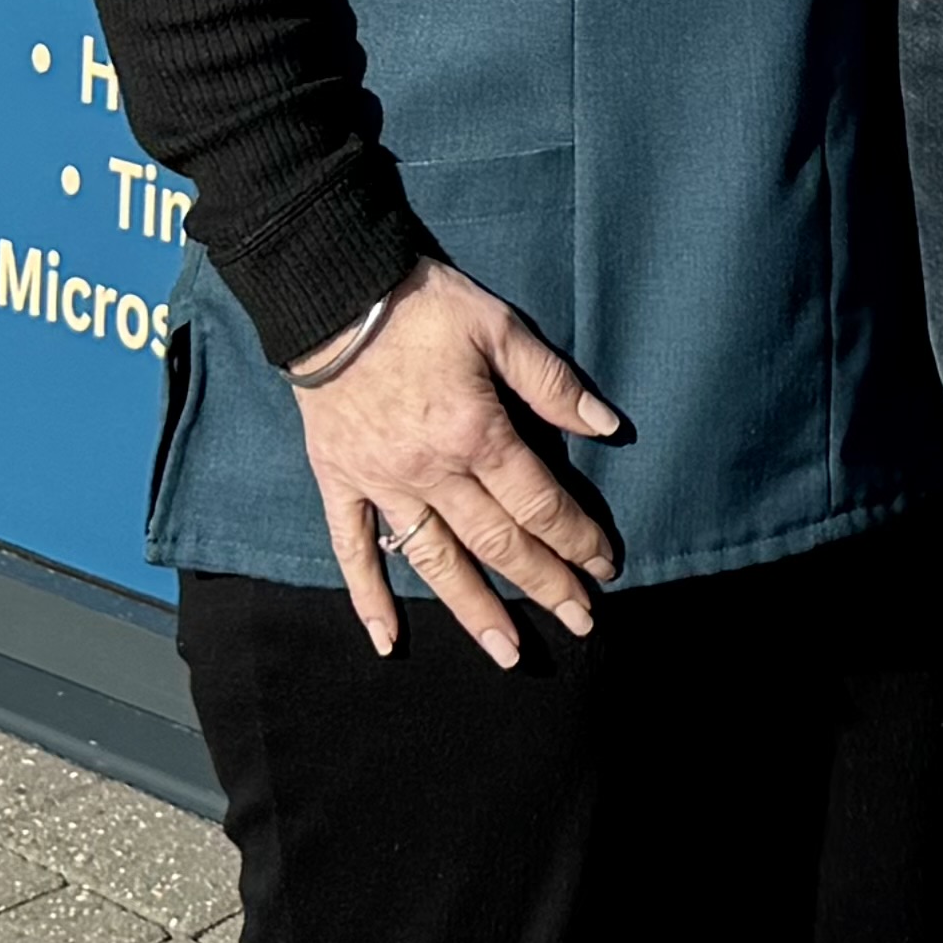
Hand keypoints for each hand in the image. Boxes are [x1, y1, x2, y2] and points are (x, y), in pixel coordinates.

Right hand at [289, 260, 624, 663]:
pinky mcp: (338, 479)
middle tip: (580, 621)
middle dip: (543, 584)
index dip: (576, 538)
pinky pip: (352, 549)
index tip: (604, 567)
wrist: (334, 290)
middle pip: (497, 542)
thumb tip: (608, 427)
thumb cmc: (424, 303)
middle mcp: (430, 471)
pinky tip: (388, 640)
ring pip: (434, 560)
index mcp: (476, 433)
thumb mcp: (500, 328)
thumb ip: (552, 384)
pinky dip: (367, 597)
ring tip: (508, 652)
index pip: (538, 503)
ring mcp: (381, 482)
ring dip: (473, 610)